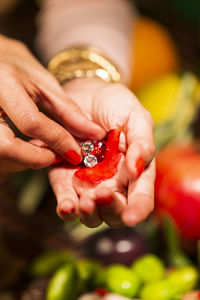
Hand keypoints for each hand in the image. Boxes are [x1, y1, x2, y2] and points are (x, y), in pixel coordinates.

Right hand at [0, 36, 104, 175]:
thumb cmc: (15, 66)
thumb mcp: (43, 83)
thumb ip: (68, 111)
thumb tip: (94, 134)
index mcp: (3, 82)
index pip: (31, 122)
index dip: (57, 141)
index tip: (75, 154)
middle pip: (5, 148)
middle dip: (35, 159)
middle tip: (55, 156)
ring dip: (24, 162)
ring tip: (42, 151)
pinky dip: (13, 159)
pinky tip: (24, 150)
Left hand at [49, 77, 154, 226]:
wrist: (85, 94)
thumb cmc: (116, 105)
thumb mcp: (135, 117)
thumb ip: (142, 142)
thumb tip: (138, 169)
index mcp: (134, 171)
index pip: (140, 197)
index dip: (138, 210)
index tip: (131, 216)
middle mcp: (113, 182)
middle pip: (115, 211)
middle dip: (110, 210)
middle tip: (102, 195)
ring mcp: (88, 183)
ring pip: (91, 214)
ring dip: (89, 214)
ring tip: (85, 201)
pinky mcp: (65, 178)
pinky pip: (66, 200)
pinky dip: (67, 208)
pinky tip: (67, 206)